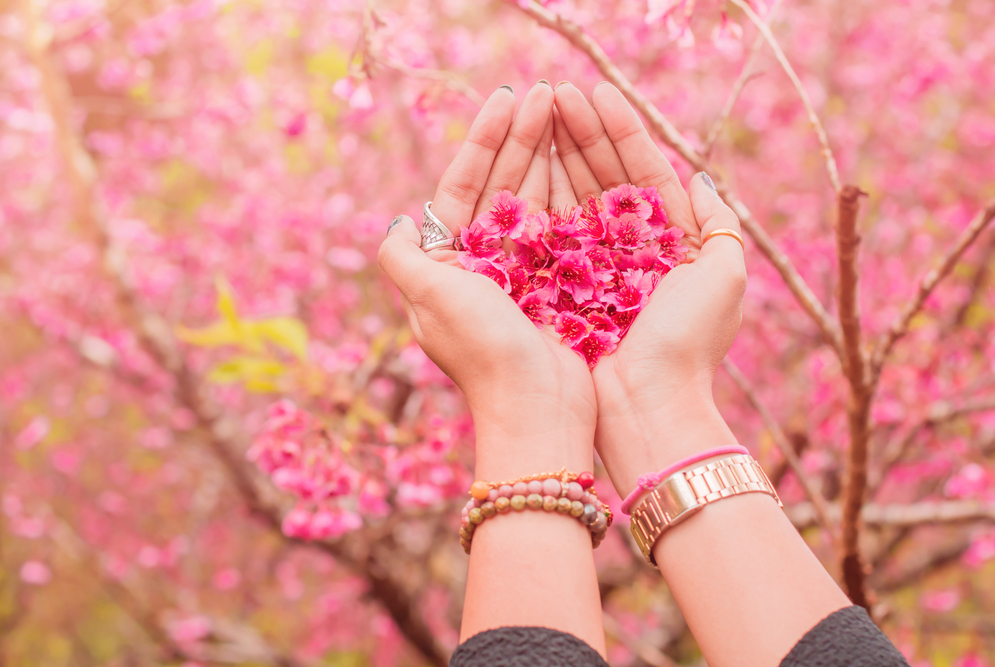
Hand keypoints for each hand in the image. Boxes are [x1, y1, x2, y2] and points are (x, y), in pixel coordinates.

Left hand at [378, 82, 596, 480]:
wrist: (539, 411)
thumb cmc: (483, 351)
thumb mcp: (428, 297)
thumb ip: (403, 256)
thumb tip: (398, 221)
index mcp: (447, 264)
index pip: (463, 186)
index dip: (484, 141)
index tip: (508, 99)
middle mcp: (483, 266)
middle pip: (501, 186)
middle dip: (521, 138)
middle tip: (546, 92)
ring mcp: (524, 275)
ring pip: (535, 201)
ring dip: (548, 156)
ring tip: (566, 110)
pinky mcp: (559, 287)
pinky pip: (565, 228)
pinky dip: (573, 192)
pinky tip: (585, 159)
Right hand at [551, 82, 746, 494]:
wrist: (646, 408)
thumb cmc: (688, 344)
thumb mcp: (724, 275)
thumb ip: (718, 222)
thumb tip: (699, 177)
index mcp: (670, 241)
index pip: (643, 171)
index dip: (621, 130)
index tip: (596, 92)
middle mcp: (628, 249)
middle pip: (603, 177)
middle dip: (581, 132)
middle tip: (555, 92)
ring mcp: (590, 266)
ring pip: (572, 197)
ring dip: (557, 153)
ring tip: (537, 111)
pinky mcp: (560, 285)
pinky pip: (548, 231)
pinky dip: (537, 195)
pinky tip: (524, 159)